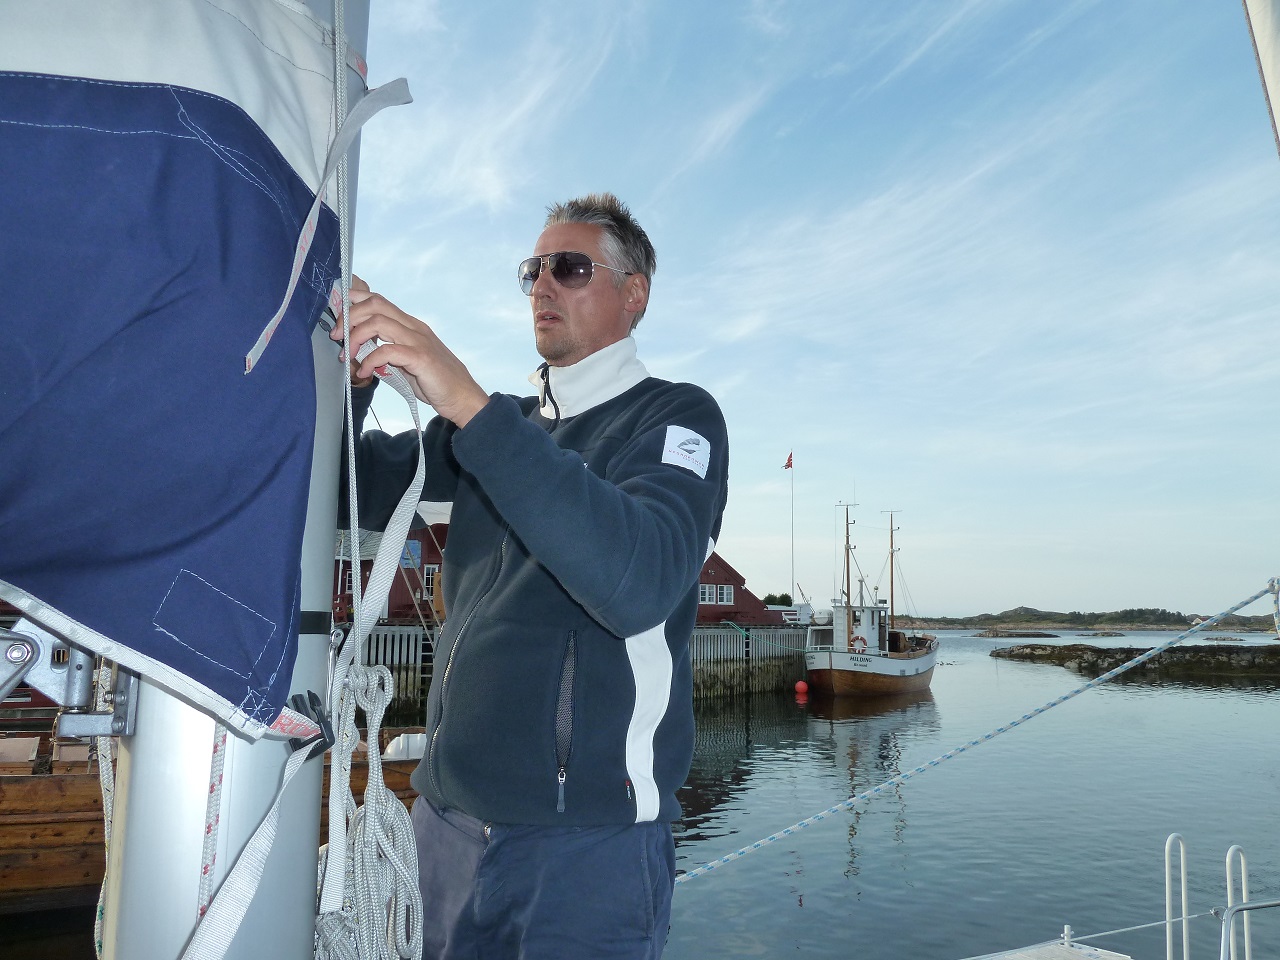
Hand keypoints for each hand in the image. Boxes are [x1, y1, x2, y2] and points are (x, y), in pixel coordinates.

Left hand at [329, 276, 489, 427]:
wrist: (463, 397)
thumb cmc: (435, 382)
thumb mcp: (407, 362)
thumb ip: (387, 353)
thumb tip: (360, 354)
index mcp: (410, 325)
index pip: (378, 300)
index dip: (354, 302)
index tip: (338, 319)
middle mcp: (414, 327)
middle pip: (375, 304)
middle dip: (349, 316)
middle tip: (337, 337)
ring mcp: (419, 340)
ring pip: (379, 321)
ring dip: (356, 336)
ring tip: (347, 356)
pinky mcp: (421, 358)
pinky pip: (388, 350)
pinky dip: (370, 360)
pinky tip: (365, 373)